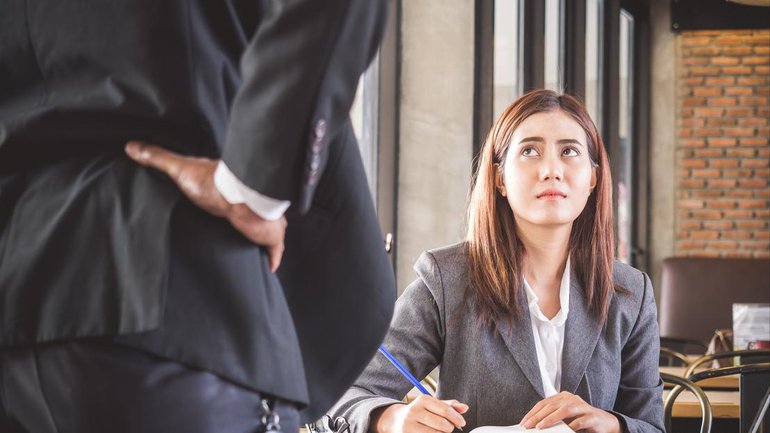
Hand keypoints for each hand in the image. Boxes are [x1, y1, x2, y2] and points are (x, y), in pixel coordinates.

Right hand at [125, 141, 286, 271]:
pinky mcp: (269, 236)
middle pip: (248, 213)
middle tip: (236, 231)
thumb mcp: (179, 169)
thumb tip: (131, 146)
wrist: (241, 198)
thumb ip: (157, 158)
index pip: (229, 195)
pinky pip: (274, 250)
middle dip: (245, 220)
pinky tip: (270, 266)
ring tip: (251, 247)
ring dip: (259, 236)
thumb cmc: (212, 183)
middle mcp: (249, 203)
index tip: (219, 208)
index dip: (225, 201)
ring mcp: (262, 220)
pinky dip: (273, 257)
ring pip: (264, 230)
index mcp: (230, 188)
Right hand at [372, 395, 467, 432]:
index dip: (457, 418)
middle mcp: (414, 412)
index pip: (445, 410)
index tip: (462, 422)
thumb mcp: (432, 405)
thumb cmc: (419, 412)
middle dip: (449, 428)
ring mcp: (409, 426)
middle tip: (448, 428)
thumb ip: (449, 406)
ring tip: (438, 430)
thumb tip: (465, 408)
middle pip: (442, 424)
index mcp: (422, 400)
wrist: (395, 420)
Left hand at [520, 391, 620, 432]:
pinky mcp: (592, 416)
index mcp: (563, 397)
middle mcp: (571, 399)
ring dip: (550, 419)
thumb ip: (552, 418)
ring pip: (564, 410)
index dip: (532, 413)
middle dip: (537, 416)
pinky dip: (571, 426)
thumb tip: (535, 426)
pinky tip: (565, 431)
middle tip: (528, 426)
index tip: (523, 423)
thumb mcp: (565, 417)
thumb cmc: (581, 420)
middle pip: (551, 406)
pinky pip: (580, 421)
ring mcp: (582, 406)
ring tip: (540, 427)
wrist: (604, 422)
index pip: (544, 403)